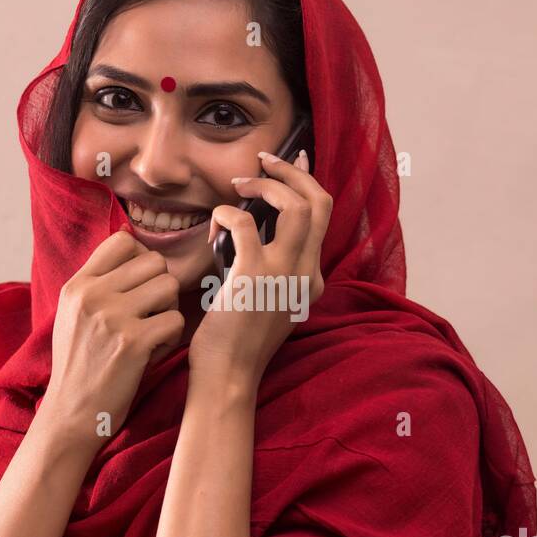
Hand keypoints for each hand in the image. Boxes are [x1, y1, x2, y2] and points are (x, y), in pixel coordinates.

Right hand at [40, 229, 185, 441]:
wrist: (71, 413)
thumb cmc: (80, 364)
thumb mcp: (73, 314)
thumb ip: (98, 282)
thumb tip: (132, 244)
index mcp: (77, 284)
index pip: (124, 241)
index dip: (141, 261)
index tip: (139, 287)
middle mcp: (92, 295)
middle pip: (155, 262)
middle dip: (160, 288)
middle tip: (149, 315)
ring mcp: (112, 317)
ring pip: (170, 286)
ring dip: (169, 311)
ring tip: (151, 332)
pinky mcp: (132, 343)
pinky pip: (176, 321)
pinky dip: (171, 339)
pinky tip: (151, 353)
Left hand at [191, 148, 330, 384]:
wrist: (228, 376)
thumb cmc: (236, 341)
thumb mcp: (268, 300)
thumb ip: (273, 268)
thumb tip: (255, 227)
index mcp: (312, 279)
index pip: (323, 216)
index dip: (307, 182)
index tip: (291, 162)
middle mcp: (307, 273)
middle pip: (319, 202)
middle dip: (292, 172)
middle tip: (266, 160)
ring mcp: (285, 273)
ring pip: (295, 205)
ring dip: (265, 185)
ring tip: (240, 184)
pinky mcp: (255, 275)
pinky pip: (242, 222)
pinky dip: (224, 214)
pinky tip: (212, 225)